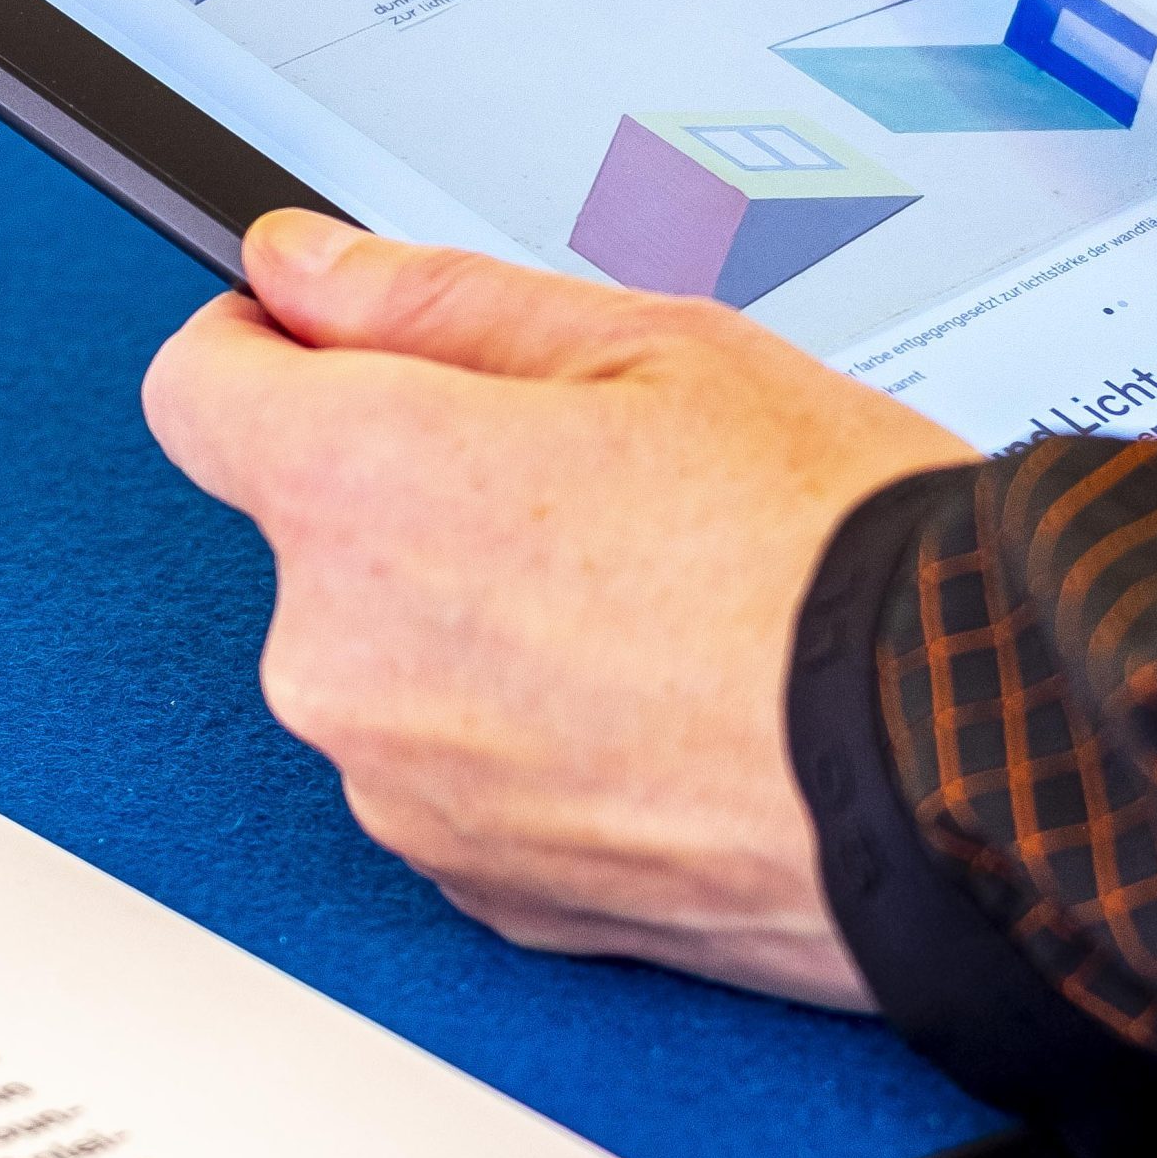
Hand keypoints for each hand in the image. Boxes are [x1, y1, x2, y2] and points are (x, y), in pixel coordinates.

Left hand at [142, 211, 975, 1008]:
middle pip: (309, 534)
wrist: (961, 762)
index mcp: (362, 489)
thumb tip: (301, 272)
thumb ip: (433, 299)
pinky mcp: (472, 886)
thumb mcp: (649, 344)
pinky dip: (528, 734)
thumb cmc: (830, 552)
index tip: (331, 344)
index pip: (194, 390)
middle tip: (593, 478)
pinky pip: (453, 771)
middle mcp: (341, 654)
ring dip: (474, 623)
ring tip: (655, 599)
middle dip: (415, 493)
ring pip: (386, 659)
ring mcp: (399, 787)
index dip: (265, 348)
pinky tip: (659, 701)